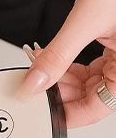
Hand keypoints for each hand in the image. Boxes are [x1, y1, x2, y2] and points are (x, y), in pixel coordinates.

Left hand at [19, 0, 115, 126]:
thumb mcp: (84, 23)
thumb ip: (57, 56)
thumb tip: (33, 84)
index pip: (96, 109)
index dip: (66, 114)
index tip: (39, 113)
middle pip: (89, 98)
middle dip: (57, 92)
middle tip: (30, 86)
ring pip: (85, 84)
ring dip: (57, 79)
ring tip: (35, 69)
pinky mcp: (112, 52)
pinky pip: (86, 69)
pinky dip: (64, 66)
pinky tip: (46, 59)